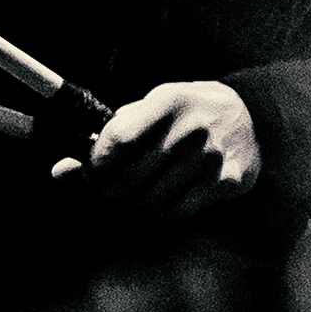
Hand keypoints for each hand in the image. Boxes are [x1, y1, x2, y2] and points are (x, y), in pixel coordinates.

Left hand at [51, 80, 259, 216]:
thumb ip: (107, 137)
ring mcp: (210, 157)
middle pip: (129, 177)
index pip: (117, 139)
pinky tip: (165, 195)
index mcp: (167, 100)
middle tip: (111, 186)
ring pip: (149, 200)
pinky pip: (176, 211)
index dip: (95, 163)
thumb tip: (59, 172)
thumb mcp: (149, 110)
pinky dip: (162, 209)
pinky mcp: (225, 181)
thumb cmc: (185, 113)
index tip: (92, 171)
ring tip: (140, 189)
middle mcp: (190, 128)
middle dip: (110, 188)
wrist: (251, 117)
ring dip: (136, 200)